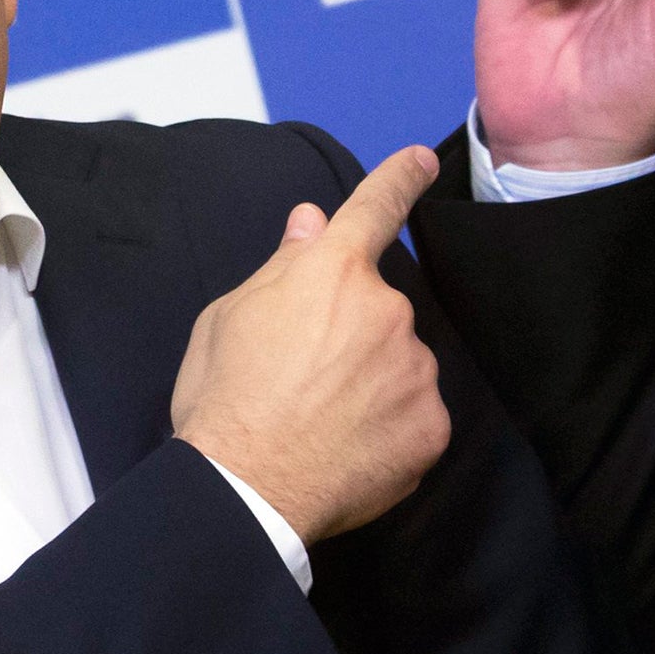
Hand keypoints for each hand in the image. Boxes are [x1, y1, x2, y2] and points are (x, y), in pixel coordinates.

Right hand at [170, 146, 450, 544]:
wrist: (244, 491)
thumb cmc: (223, 399)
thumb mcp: (229, 316)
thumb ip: (282, 266)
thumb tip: (312, 223)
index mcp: (332, 272)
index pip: (374, 209)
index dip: (400, 179)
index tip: (421, 161)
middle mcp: (386, 310)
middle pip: (376, 308)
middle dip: (348, 332)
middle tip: (300, 377)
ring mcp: (414, 369)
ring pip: (398, 362)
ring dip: (370, 381)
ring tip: (319, 421)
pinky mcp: (431, 426)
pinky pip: (414, 414)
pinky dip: (387, 427)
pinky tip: (346, 448)